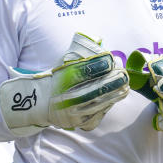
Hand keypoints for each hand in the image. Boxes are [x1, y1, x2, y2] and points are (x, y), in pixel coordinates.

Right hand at [0, 33, 128, 135]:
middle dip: (111, 82)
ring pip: (98, 104)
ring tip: (124, 85)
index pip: (80, 72)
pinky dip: (107, 106)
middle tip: (123, 74)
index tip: (110, 60)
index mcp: (58, 81)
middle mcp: (64, 98)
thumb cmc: (55, 80)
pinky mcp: (77, 122)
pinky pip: (97, 115)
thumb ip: (78, 55)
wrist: (38, 104)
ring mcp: (71, 113)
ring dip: (114, 94)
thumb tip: (99, 40)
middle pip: (93, 90)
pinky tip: (115, 97)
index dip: (97, 66)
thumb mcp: (62, 65)